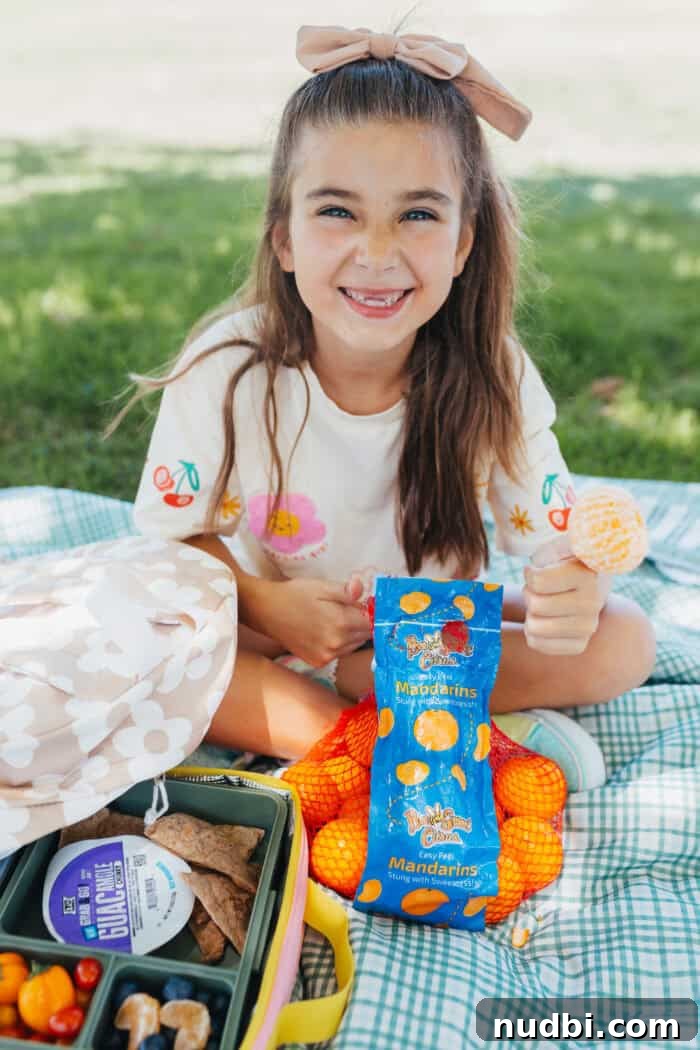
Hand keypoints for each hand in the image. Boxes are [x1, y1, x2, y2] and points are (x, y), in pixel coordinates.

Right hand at [252, 573, 370, 667]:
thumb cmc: (294, 594)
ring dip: (351, 635)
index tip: (370, 607)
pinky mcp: (318, 662)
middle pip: (364, 636)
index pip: (371, 624)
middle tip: (349, 610)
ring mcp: (327, 656)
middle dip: (362, 624)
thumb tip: (362, 589)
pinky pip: (339, 653)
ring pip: (353, 646)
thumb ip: (346, 591)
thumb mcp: (322, 586)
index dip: (373, 614)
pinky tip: (325, 631)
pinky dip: (338, 643)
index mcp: (341, 624)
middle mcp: (336, 644)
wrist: (267, 611)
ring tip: (334, 619)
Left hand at [522, 550, 612, 655]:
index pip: (537, 581)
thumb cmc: (568, 561)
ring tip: (543, 602)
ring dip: (531, 613)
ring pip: (533, 628)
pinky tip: (544, 619)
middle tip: (539, 589)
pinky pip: (537, 644)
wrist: (593, 582)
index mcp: (587, 576)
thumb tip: (537, 567)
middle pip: (535, 605)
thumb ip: (548, 551)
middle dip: (529, 593)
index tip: (537, 570)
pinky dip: (533, 632)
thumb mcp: (560, 546)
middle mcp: (592, 603)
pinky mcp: (579, 645)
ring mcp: (588, 627)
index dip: (530, 573)